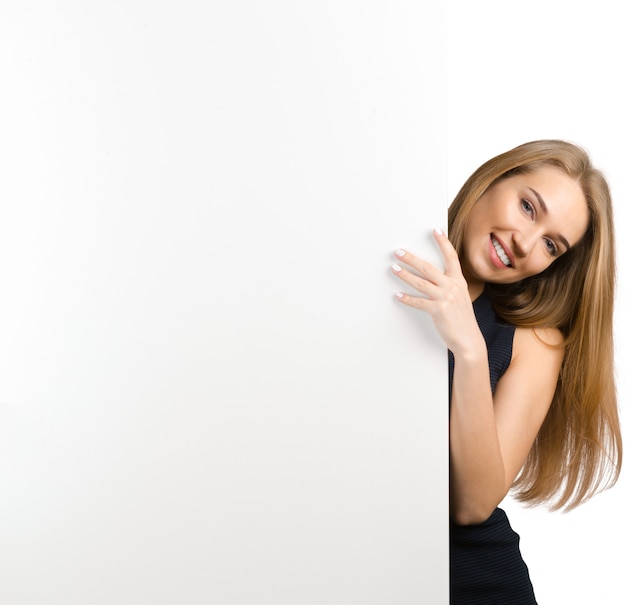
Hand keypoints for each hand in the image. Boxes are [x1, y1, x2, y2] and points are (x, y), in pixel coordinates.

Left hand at [392, 229, 482, 355]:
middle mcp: (452, 287)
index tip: (435, 230)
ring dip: (405, 275)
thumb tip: (431, 278)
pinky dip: (407, 299)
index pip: (451, 257)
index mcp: (459, 281)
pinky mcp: (439, 310)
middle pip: (428, 268)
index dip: (443, 242)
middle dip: (412, 258)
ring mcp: (446, 298)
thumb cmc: (462, 319)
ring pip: (421, 282)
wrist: (469, 340)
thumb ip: (448, 286)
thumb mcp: (460, 298)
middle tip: (398, 252)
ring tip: (393, 268)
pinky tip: (397, 295)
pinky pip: (418, 302)